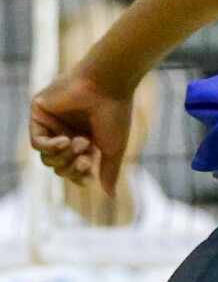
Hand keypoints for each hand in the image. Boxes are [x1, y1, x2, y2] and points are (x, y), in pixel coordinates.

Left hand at [30, 67, 132, 194]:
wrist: (109, 84)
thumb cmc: (116, 114)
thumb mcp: (113, 149)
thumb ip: (109, 171)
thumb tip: (110, 196)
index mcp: (84, 138)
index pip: (72, 168)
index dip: (78, 176)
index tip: (89, 174)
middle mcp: (67, 130)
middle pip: (58, 165)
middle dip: (71, 167)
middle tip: (86, 158)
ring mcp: (52, 121)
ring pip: (46, 157)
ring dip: (63, 156)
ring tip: (80, 142)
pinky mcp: (40, 112)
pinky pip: (37, 142)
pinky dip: (50, 147)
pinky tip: (65, 141)